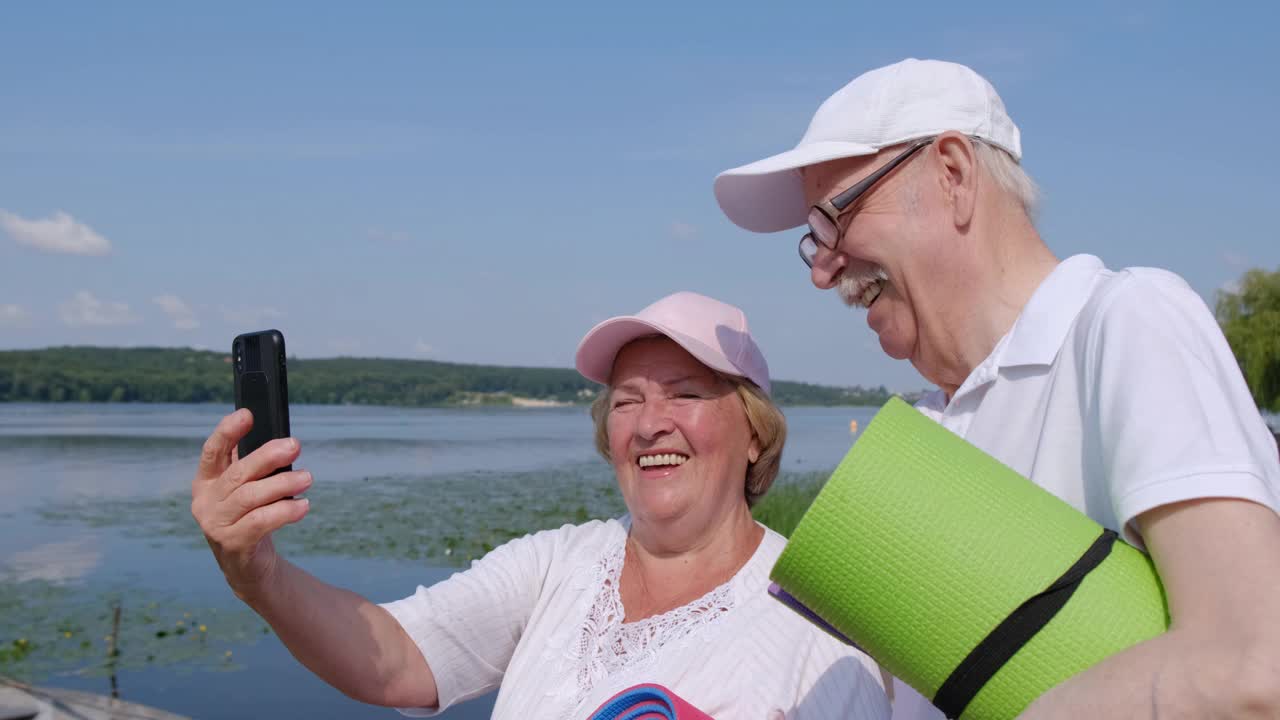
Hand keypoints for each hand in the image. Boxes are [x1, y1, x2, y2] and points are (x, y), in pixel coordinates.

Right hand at [191, 409, 311, 601]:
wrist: (248, 565)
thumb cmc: (251, 516)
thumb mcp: (248, 488)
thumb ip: (255, 465)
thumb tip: (282, 440)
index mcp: (206, 480)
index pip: (212, 451)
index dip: (227, 431)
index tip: (248, 414)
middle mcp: (205, 501)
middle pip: (238, 473)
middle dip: (268, 456)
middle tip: (295, 446)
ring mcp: (215, 524)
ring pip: (250, 497)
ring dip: (283, 484)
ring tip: (308, 478)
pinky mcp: (232, 544)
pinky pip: (260, 522)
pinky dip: (284, 511)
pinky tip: (303, 506)